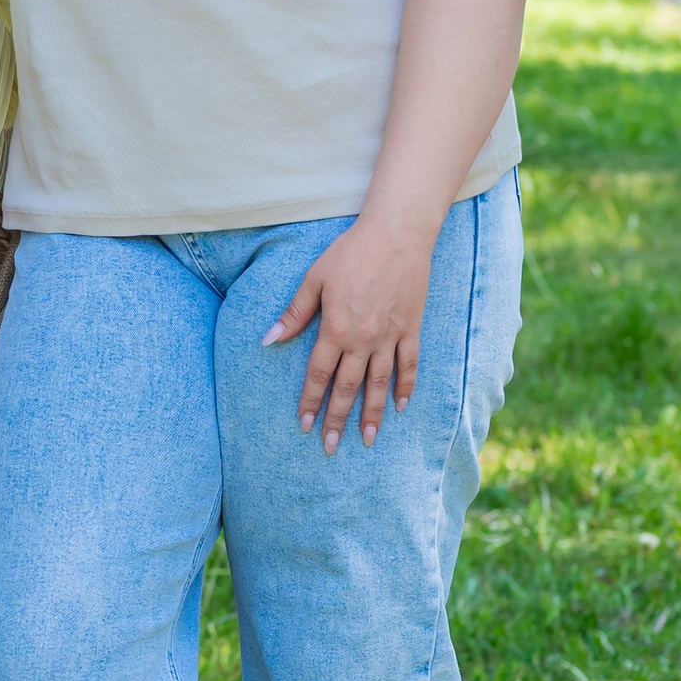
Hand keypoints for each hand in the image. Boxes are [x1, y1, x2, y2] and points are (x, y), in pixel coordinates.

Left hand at [262, 214, 433, 454]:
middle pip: (348, 387)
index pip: (319, 374)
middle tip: (329, 446)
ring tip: (366, 439)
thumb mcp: (314, 279)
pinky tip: (400, 407)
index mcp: (336, 329)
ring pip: (379, 384)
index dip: (310, 401)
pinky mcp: (411, 328)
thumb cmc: (350, 253)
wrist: (396, 234)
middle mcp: (363, 339)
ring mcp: (390, 336)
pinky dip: (405, 387)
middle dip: (337, 418)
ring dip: (372, 414)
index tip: (303, 426)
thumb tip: (269, 340)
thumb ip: (294, 314)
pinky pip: (409, 365)